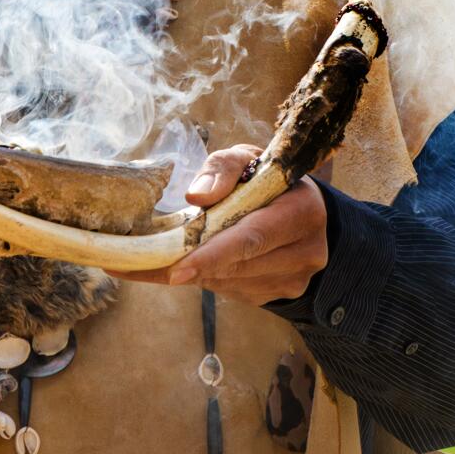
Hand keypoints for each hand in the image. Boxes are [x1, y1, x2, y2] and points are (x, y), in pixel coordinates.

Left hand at [124, 145, 326, 307]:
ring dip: (198, 271)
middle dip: (194, 265)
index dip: (213, 255)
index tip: (176, 270)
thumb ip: (222, 168)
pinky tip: (196, 262)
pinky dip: (208, 277)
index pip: (252, 238)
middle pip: (238, 266)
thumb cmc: (265, 179)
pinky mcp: (278, 294)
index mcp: (301, 212)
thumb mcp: (246, 159)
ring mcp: (294, 279)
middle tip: (149, 265)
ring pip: (231, 283)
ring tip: (169, 257)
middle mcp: (305, 252)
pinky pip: (232, 291)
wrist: (299, 210)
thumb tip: (196, 194)